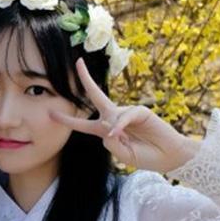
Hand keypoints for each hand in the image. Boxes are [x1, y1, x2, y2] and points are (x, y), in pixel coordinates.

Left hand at [50, 57, 199, 173]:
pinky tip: (119, 133)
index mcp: (105, 131)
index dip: (67, 121)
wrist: (169, 157)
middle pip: (97, 96)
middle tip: (78, 63)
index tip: (51, 113)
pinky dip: (121, 124)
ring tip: (123, 141)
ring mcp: (127, 113)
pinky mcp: (141, 111)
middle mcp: (114, 119)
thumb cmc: (146, 157)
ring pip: (112, 114)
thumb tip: (107, 129)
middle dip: (86, 80)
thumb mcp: (123, 156)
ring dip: (114, 128)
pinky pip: (126, 115)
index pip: (83, 125)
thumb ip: (111, 145)